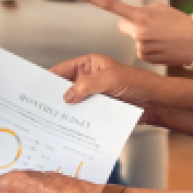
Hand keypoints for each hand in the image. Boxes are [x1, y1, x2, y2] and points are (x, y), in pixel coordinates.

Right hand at [51, 54, 166, 121]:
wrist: (157, 103)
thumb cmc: (139, 84)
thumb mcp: (111, 80)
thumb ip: (87, 86)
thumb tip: (67, 96)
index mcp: (90, 65)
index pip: (62, 70)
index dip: (48, 79)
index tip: (35, 89)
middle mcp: (89, 79)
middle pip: (65, 88)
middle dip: (54, 98)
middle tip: (40, 108)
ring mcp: (94, 96)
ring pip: (74, 104)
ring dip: (66, 112)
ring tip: (51, 121)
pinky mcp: (100, 110)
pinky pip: (84, 115)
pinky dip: (77, 121)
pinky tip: (69, 128)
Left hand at [70, 0, 192, 66]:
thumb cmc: (179, 22)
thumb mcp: (160, 9)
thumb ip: (141, 11)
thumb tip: (128, 21)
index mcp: (140, 14)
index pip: (111, 5)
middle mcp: (137, 30)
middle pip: (124, 26)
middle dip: (134, 25)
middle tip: (154, 27)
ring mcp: (140, 45)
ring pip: (133, 38)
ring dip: (144, 37)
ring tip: (162, 37)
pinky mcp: (144, 56)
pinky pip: (140, 50)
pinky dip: (149, 48)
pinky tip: (162, 46)